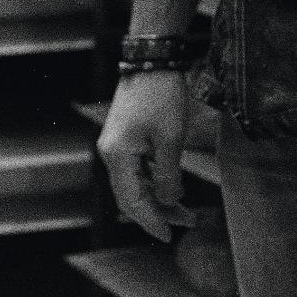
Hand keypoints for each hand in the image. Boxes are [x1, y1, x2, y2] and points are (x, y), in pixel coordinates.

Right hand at [96, 69, 197, 241]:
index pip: (132, 201)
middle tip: (185, 224)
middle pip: (130, 196)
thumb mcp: (171, 139)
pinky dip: (153, 183)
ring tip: (186, 211)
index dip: (151, 221)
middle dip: (156, 213)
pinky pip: (136, 170)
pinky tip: (173, 188)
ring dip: (157, 198)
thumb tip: (169, 201)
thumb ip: (168, 175)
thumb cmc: (162, 96)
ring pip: (134, 184)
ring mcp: (115, 146)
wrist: (152, 61)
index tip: (169, 235)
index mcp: (117, 156)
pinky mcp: (124, 139)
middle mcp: (111, 154)